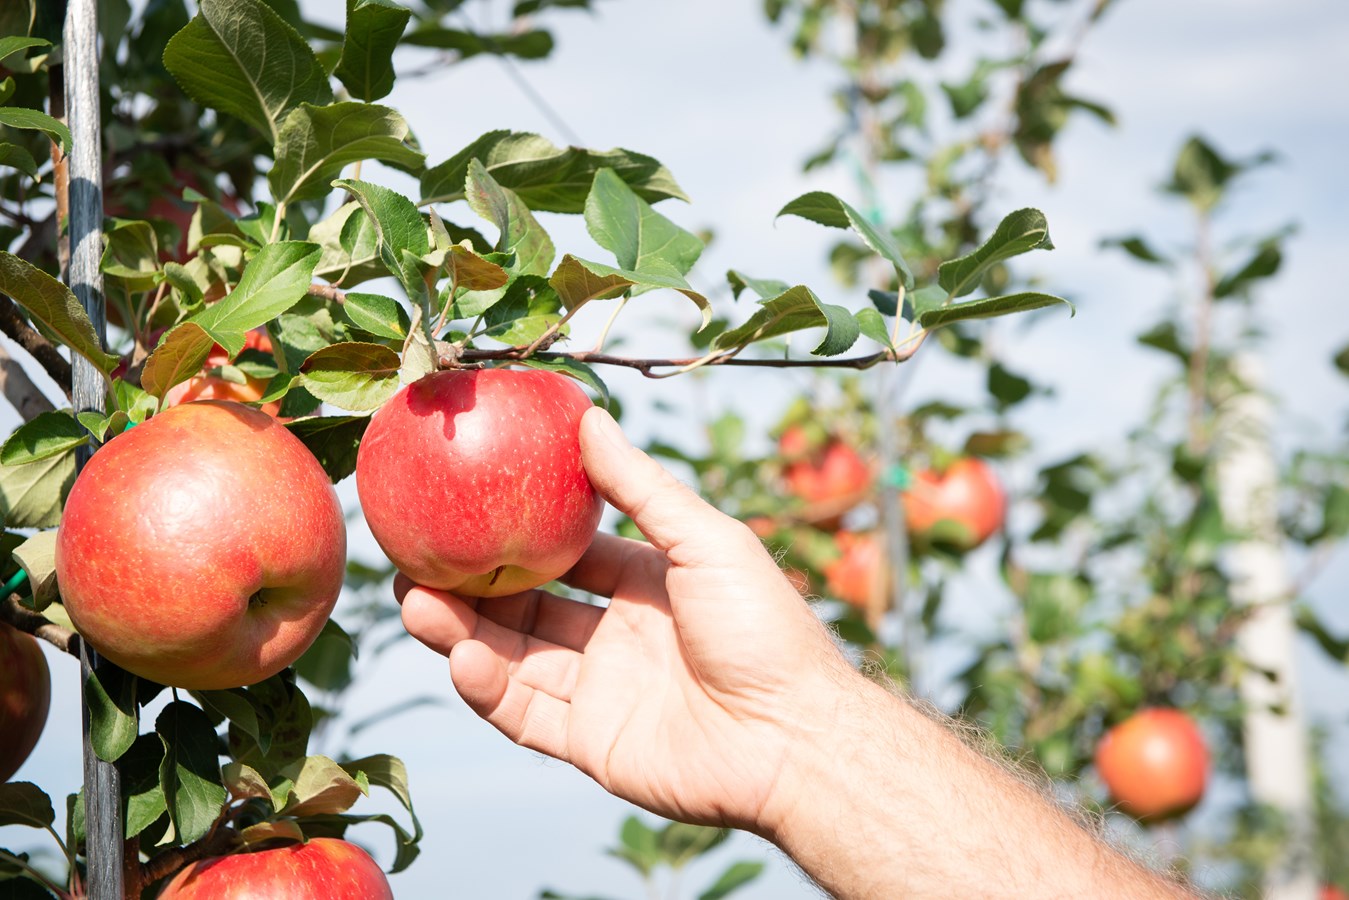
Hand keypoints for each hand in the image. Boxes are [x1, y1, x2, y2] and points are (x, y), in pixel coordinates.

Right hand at [397, 406, 851, 833]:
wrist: (797, 738)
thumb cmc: (764, 628)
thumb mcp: (706, 541)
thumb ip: (643, 487)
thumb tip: (590, 417)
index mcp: (647, 584)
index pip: (567, 552)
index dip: (516, 532)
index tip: (464, 505)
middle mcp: (618, 636)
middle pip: (525, 605)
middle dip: (470, 584)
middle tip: (414, 557)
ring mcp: (601, 691)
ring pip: (512, 657)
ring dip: (460, 632)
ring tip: (413, 602)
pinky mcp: (590, 744)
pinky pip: (524, 713)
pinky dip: (487, 688)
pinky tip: (460, 656)